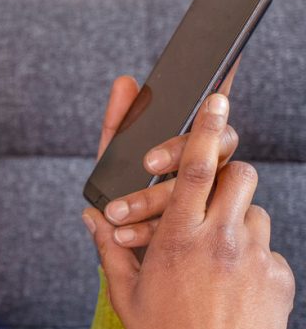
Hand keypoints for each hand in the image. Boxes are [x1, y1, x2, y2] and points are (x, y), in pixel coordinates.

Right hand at [83, 91, 294, 328]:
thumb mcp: (124, 291)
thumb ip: (109, 246)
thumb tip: (90, 216)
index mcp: (177, 239)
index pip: (196, 168)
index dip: (206, 129)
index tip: (217, 101)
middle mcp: (220, 242)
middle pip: (238, 175)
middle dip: (226, 171)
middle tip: (210, 191)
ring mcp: (255, 260)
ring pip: (254, 213)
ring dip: (235, 222)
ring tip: (215, 257)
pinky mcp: (279, 280)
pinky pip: (268, 252)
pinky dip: (251, 260)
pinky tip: (232, 289)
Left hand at [93, 60, 239, 248]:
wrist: (123, 247)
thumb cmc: (126, 194)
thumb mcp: (115, 160)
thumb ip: (119, 123)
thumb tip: (125, 81)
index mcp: (196, 149)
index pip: (213, 125)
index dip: (208, 118)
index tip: (197, 111)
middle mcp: (210, 172)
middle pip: (211, 153)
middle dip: (178, 153)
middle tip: (148, 163)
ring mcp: (209, 205)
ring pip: (196, 194)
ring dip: (153, 199)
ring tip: (117, 213)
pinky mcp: (200, 235)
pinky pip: (182, 231)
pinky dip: (147, 231)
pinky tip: (124, 235)